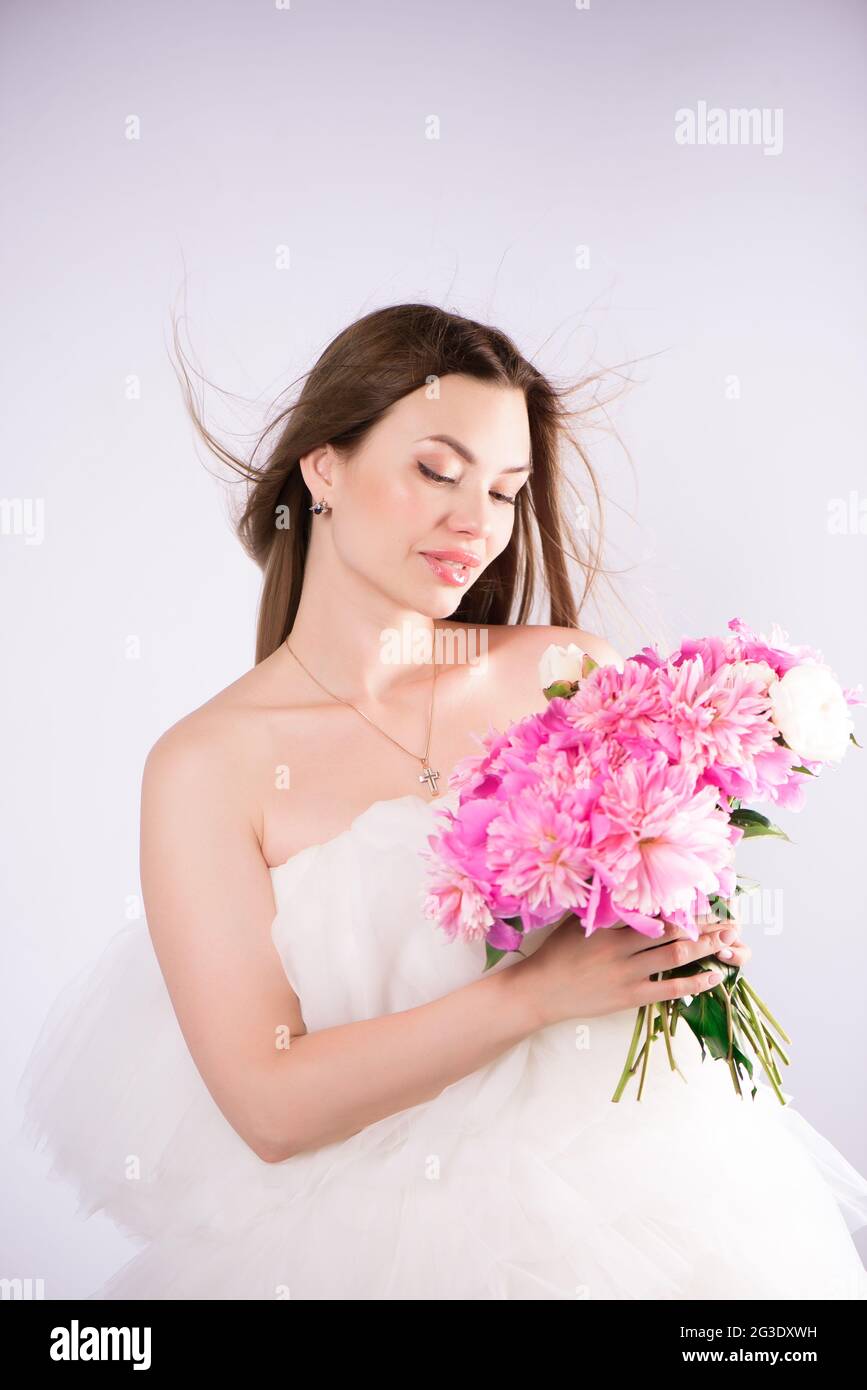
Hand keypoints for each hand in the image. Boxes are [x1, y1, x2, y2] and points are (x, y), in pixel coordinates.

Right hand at [518, 913, 741, 1029]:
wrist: (542, 991)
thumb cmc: (557, 953)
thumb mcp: (577, 921)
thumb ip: (602, 905)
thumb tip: (620, 880)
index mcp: (610, 925)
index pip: (654, 910)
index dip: (683, 905)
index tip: (704, 897)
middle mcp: (623, 948)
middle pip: (672, 932)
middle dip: (704, 926)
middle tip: (730, 921)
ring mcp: (628, 974)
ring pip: (675, 956)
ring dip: (705, 948)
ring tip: (728, 942)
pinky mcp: (630, 997)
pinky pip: (669, 988)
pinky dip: (694, 982)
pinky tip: (713, 976)